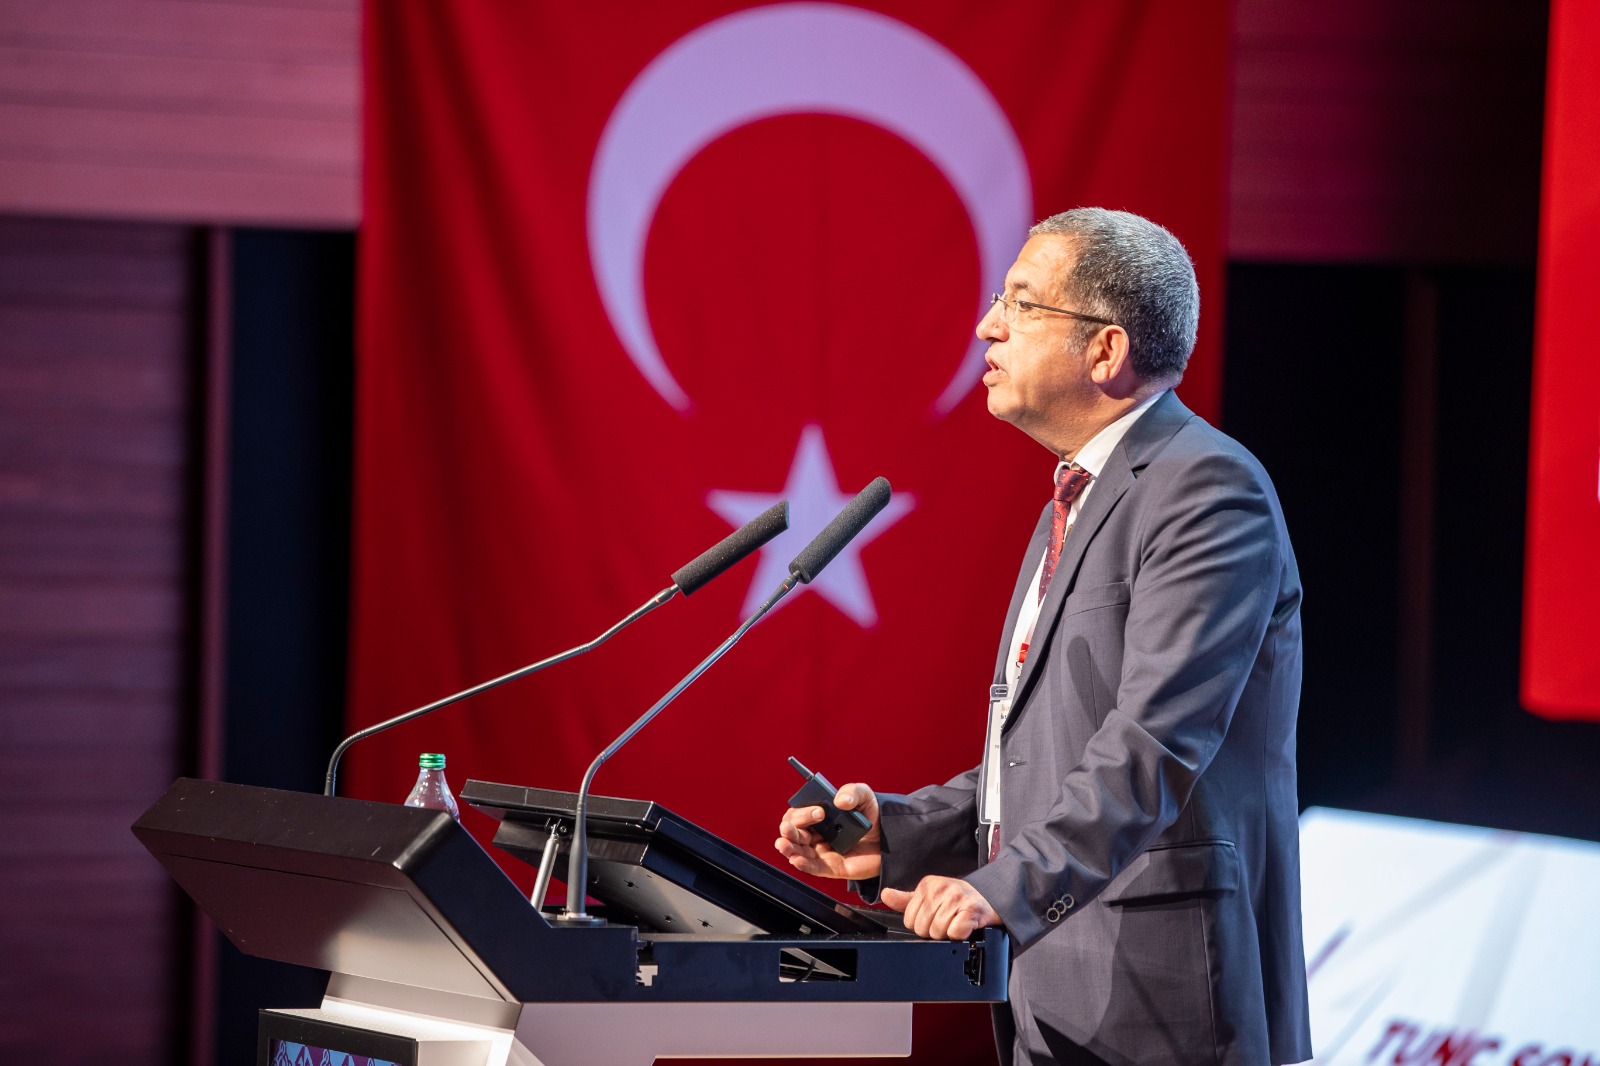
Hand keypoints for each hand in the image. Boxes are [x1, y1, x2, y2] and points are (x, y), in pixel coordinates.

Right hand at [775, 782, 881, 879]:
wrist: (890, 837)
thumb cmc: (871, 815)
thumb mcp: (864, 796)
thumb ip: (852, 792)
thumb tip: (839, 801)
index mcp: (818, 816)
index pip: (798, 814)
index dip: (802, 812)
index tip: (819, 811)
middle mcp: (817, 834)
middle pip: (794, 833)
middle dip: (789, 830)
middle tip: (788, 828)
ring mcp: (823, 852)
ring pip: (799, 852)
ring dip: (788, 848)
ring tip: (784, 844)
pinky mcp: (832, 868)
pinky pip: (814, 869)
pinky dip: (803, 865)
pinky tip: (796, 860)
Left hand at [880, 876, 999, 939]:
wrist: (988, 899)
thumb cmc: (958, 899)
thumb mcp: (931, 896)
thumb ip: (906, 900)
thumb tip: (885, 895)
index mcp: (927, 885)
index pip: (909, 920)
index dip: (922, 924)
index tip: (935, 917)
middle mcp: (941, 888)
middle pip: (923, 928)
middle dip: (934, 931)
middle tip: (947, 921)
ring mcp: (956, 898)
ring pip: (938, 932)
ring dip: (948, 933)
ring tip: (956, 922)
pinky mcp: (971, 910)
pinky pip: (955, 933)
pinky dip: (960, 935)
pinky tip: (965, 926)